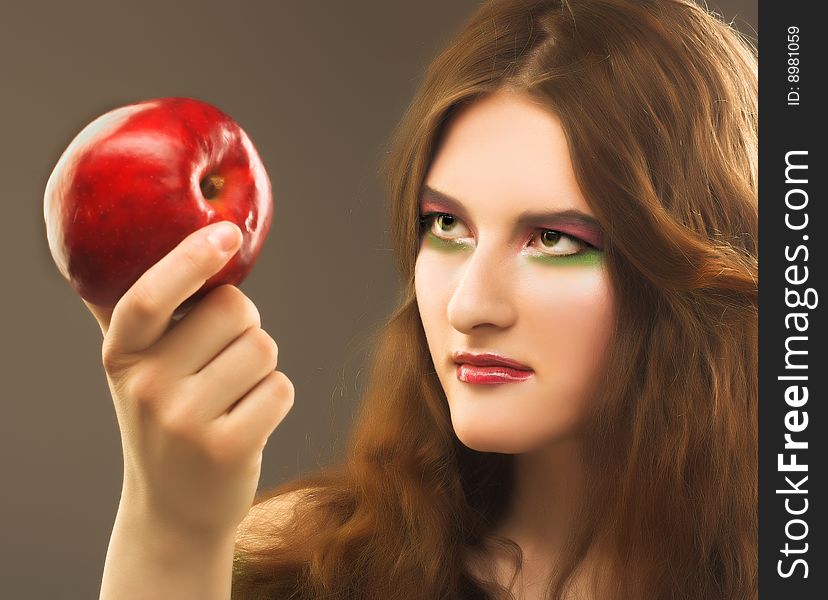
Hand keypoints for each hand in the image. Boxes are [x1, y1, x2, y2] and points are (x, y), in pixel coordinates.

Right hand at [85, 221, 293, 539]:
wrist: (174, 509)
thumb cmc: (167, 420)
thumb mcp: (138, 370)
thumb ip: (139, 314)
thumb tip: (129, 239)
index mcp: (121, 354)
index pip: (151, 295)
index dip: (191, 258)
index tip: (229, 233)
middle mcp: (146, 386)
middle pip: (235, 310)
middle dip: (244, 326)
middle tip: (224, 361)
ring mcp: (185, 422)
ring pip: (263, 348)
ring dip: (261, 368)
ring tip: (232, 397)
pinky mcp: (228, 449)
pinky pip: (281, 389)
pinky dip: (274, 399)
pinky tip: (247, 422)